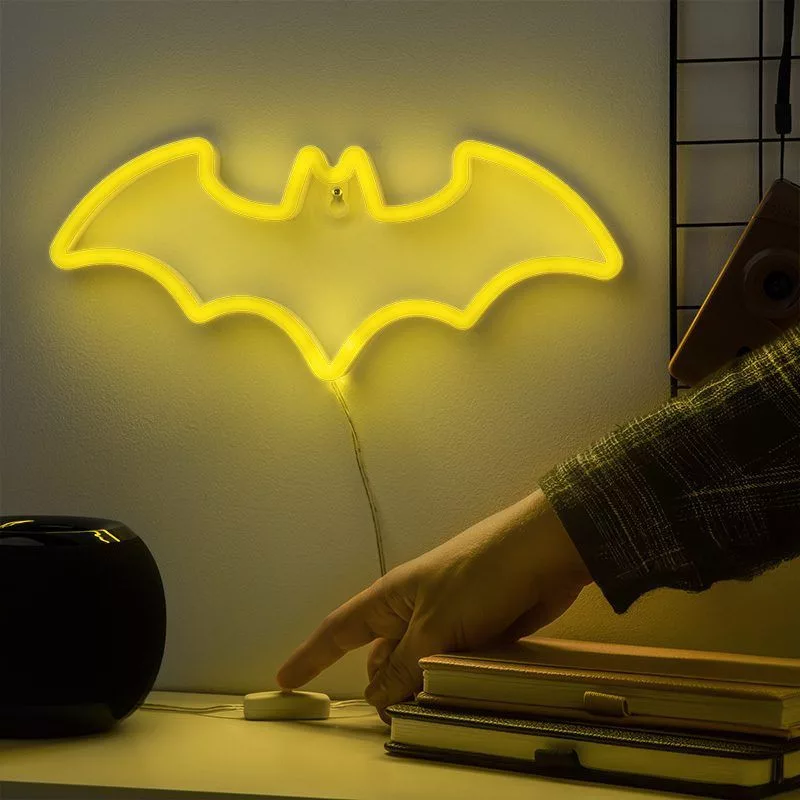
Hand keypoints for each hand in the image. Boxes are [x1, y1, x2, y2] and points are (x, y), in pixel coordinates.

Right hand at [276, 488, 591, 723]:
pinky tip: (458, 700)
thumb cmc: (480, 577)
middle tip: (396, 719)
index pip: (340, 630)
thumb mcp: (435, 627)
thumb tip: (377, 698)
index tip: (285, 681)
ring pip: (418, 665)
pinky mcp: (476, 632)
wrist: (543, 552)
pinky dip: (449, 683)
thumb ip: (405, 667)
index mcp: (391, 597)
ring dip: (420, 688)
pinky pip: (450, 665)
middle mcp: (413, 609)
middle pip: (383, 657)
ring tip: (429, 713)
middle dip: (384, 687)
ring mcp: (447, 620)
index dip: (311, 656)